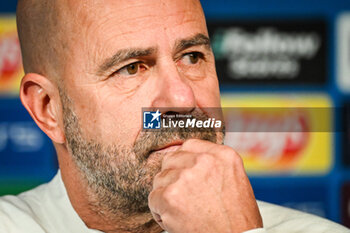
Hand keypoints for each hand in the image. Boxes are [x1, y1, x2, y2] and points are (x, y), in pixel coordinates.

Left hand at [148, 139, 262, 232]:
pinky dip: (160, 211)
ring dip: (167, 195)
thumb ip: (213, 164)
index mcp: (223, 156)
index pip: (190, 145)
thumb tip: (187, 157)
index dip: (183, 160)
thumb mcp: (235, 180)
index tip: (184, 172)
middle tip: (184, 196)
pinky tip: (176, 219)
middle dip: (173, 177)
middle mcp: (204, 162)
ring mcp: (186, 177)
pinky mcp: (170, 196)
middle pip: (171, 159)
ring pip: (160, 179)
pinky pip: (153, 198)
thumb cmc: (237, 218)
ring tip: (183, 210)